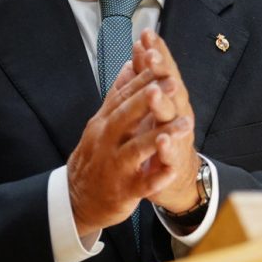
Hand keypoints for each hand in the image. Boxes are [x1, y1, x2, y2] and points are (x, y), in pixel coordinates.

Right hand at [67, 65, 191, 236]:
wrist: (77, 199)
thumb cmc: (96, 156)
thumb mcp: (102, 122)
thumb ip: (118, 94)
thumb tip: (129, 64)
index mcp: (105, 122)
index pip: (124, 96)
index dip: (143, 79)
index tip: (161, 63)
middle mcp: (106, 141)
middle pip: (127, 116)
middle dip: (150, 100)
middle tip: (173, 84)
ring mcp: (114, 166)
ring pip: (137, 149)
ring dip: (160, 137)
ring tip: (184, 124)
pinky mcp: (123, 191)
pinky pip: (141, 184)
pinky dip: (155, 178)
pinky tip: (170, 171)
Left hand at [131, 30, 202, 213]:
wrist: (177, 179)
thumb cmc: (162, 136)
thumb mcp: (153, 104)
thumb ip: (147, 75)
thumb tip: (141, 46)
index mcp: (170, 100)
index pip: (163, 71)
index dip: (156, 52)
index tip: (146, 34)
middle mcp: (178, 115)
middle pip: (171, 89)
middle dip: (162, 72)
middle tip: (152, 56)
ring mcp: (179, 138)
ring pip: (174, 118)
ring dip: (165, 105)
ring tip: (155, 92)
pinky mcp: (175, 163)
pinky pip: (172, 154)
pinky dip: (168, 147)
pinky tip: (163, 139)